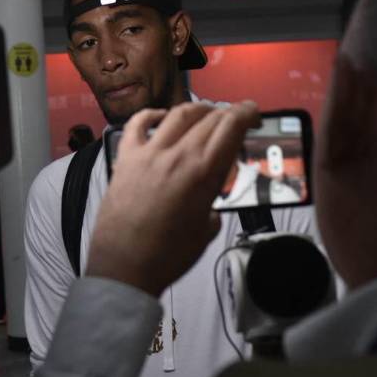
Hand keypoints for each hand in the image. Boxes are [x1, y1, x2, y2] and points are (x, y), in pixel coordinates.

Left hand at [86, 101, 260, 296]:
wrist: (124, 267)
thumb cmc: (166, 256)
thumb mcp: (206, 230)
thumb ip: (213, 205)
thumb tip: (210, 202)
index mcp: (202, 174)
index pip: (230, 127)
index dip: (245, 113)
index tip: (251, 111)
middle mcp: (177, 156)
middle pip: (208, 118)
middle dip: (226, 113)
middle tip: (234, 117)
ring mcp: (148, 154)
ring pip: (177, 114)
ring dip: (197, 109)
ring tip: (206, 113)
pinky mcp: (125, 159)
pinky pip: (137, 124)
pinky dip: (151, 114)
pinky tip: (160, 117)